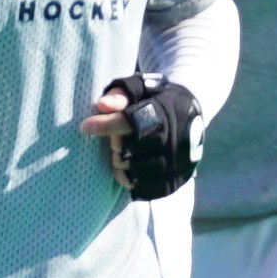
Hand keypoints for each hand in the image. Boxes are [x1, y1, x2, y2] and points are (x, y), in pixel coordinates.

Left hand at [89, 75, 202, 202]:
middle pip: (132, 149)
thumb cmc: (157, 99)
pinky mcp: (179, 179)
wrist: (191, 113)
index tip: (85, 126)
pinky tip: (131, 173)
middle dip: (116, 146)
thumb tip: (101, 105)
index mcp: (164, 112)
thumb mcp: (141, 88)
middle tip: (114, 143)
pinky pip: (150, 189)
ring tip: (121, 157)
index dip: (105, 125)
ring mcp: (177, 162)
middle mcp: (173, 139)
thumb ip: (121, 94)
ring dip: (122, 166)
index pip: (130, 122)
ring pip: (139, 172)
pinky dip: (135, 183)